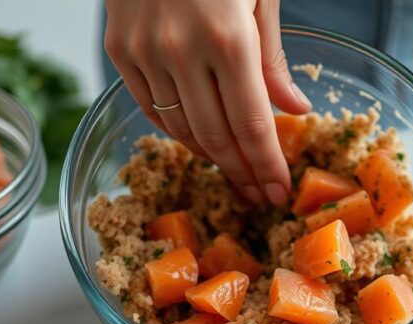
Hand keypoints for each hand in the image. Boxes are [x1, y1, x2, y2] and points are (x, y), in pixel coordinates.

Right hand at [104, 0, 311, 204]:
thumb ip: (274, 59)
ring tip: (235, 174)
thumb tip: (294, 111)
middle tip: (259, 197)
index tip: (278, 192)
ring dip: (211, 158)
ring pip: (180, 129)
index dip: (266, 166)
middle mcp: (182, 50)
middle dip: (243, 174)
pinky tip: (200, 141)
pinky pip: (151, 109)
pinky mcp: (119, 49)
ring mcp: (144, 52)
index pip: (251, 125)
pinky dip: (177, 131)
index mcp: (228, 37)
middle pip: (216, 137)